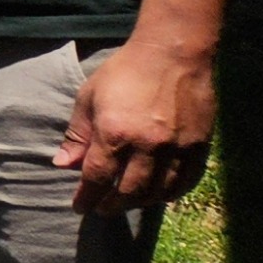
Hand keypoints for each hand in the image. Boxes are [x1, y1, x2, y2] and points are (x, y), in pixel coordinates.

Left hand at [59, 36, 217, 210]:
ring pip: (159, 192)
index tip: (80, 207)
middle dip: (112, 205)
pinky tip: (159, 195)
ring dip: (140, 202)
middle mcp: (147, 146)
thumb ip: (78, 134)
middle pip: (129, 192)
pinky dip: (170, 194)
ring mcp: (176, 148)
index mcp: (115, 133)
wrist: (173, 54)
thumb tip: (63, 164)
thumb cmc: (124, 72)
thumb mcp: (89, 98)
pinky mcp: (199, 147)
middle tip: (102, 209)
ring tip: (127, 202)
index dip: (86, 197)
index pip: (97, 178)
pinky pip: (186, 182)